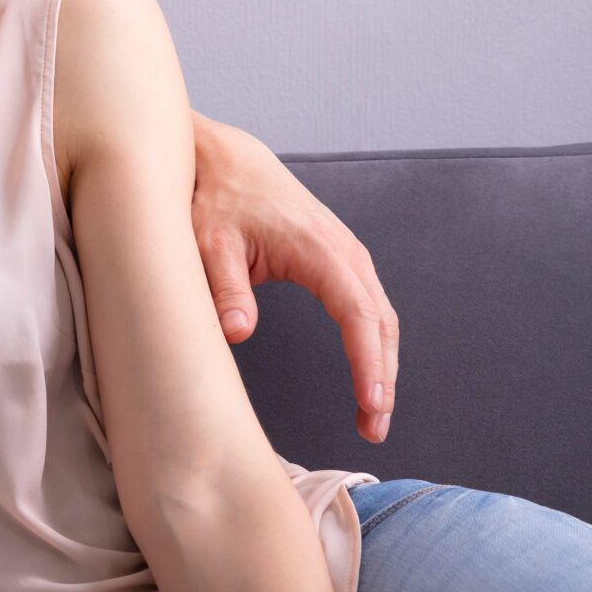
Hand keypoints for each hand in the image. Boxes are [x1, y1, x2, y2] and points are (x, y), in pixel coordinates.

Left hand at [189, 114, 397, 442]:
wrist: (227, 161)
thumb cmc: (215, 200)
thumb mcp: (207, 242)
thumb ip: (224, 285)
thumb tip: (236, 331)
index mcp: (317, 247)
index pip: (356, 311)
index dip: (367, 361)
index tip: (371, 403)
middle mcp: (343, 250)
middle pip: (380, 321)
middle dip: (383, 377)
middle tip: (373, 429)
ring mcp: (347, 254)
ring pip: (381, 317)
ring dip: (383, 366)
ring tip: (372, 418)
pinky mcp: (341, 261)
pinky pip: (369, 308)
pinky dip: (374, 345)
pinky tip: (368, 380)